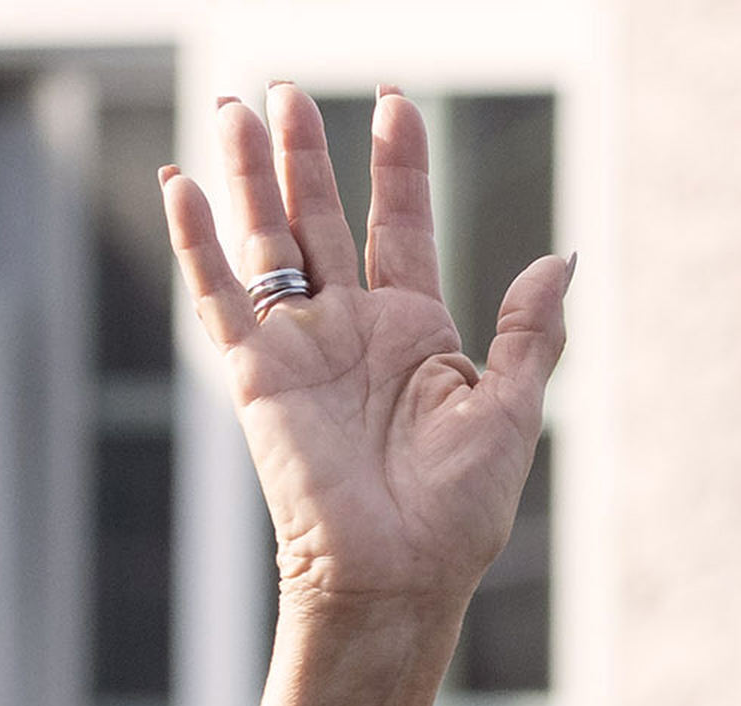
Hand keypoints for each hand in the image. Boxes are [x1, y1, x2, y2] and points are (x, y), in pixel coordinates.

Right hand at [164, 83, 568, 632]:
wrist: (396, 579)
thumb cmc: (457, 515)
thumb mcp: (512, 410)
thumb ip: (531, 330)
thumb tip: (559, 257)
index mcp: (415, 330)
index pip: (400, 223)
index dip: (397, 162)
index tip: (394, 101)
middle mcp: (353, 329)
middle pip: (322, 216)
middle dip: (305, 153)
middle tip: (285, 91)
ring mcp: (301, 347)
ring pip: (268, 240)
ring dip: (251, 176)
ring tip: (235, 109)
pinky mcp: (259, 376)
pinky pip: (220, 297)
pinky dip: (198, 243)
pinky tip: (181, 188)